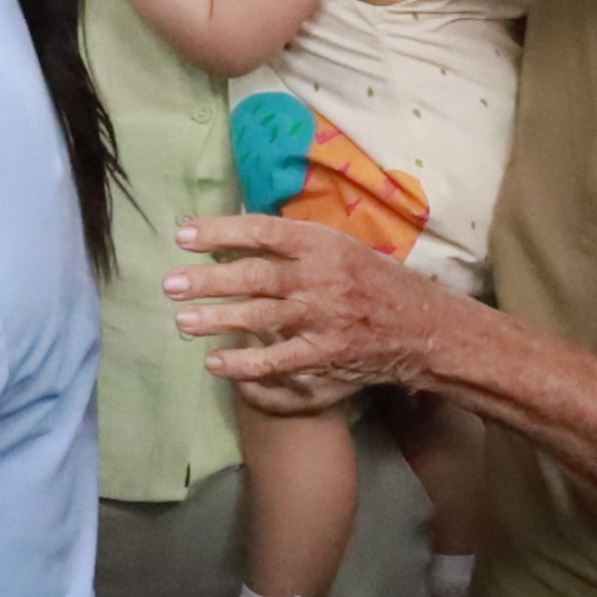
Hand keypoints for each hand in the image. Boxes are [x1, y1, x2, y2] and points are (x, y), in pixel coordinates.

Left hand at [164, 213, 456, 392]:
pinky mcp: (325, 357)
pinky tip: (214, 363)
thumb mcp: (342, 249)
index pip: (264, 232)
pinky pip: (275, 362)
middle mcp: (322, 280)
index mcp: (325, 245)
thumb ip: (295, 244)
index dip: (221, 231)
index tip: (184, 235)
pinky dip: (242, 364)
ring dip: (216, 319)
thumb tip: (236, 232)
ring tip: (182, 320)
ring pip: (260, 317)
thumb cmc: (375, 284)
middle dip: (208, 280)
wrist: (425, 330)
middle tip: (171, 284)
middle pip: (255, 275)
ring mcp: (323, 320)